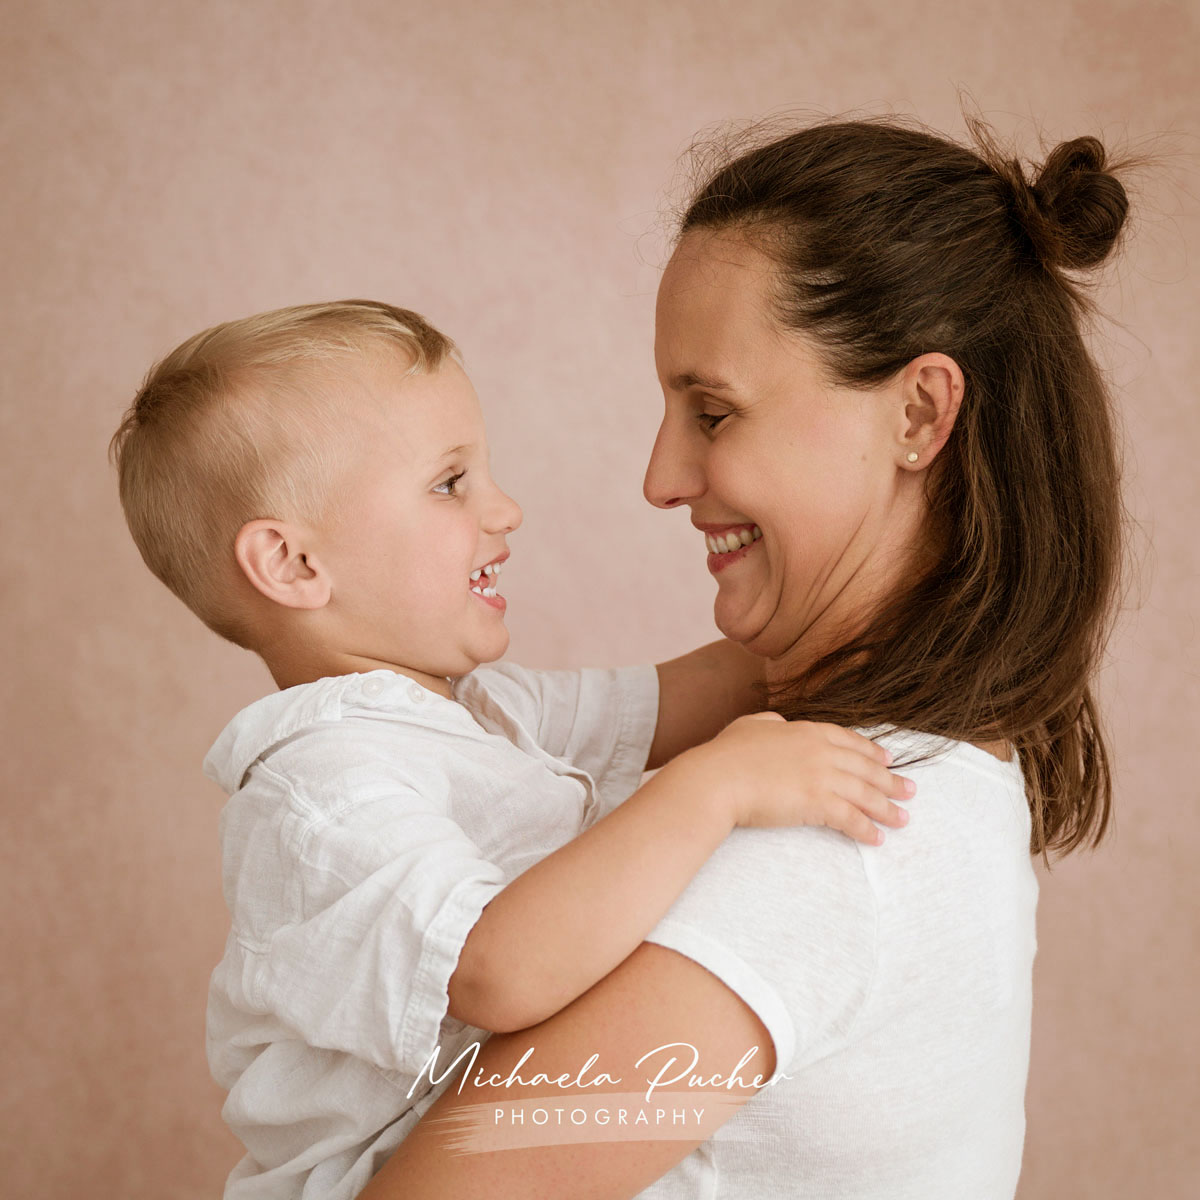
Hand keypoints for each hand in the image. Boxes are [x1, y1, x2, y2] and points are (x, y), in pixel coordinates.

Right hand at [696, 714, 913, 844]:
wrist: (717, 778)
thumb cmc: (726, 754)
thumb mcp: (749, 725)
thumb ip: (769, 721)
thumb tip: (778, 722)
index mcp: (806, 730)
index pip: (850, 741)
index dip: (873, 752)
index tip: (889, 760)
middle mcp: (821, 751)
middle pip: (865, 768)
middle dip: (891, 781)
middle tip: (910, 791)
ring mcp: (821, 776)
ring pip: (865, 794)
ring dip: (887, 809)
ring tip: (903, 820)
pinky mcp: (817, 803)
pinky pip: (850, 819)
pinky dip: (866, 830)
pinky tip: (876, 839)